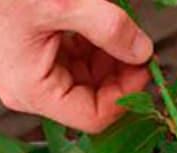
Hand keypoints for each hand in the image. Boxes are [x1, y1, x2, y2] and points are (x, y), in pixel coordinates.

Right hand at [0, 0, 153, 132]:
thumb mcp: (63, 4)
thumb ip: (108, 28)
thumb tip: (141, 51)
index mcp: (34, 91)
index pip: (95, 116)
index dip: (126, 96)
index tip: (145, 68)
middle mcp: (32, 93)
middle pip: (91, 100)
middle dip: (119, 76)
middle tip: (138, 48)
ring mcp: (31, 78)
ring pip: (84, 82)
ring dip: (107, 61)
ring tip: (118, 32)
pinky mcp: (32, 61)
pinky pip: (71, 65)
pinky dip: (91, 50)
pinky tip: (98, 29)